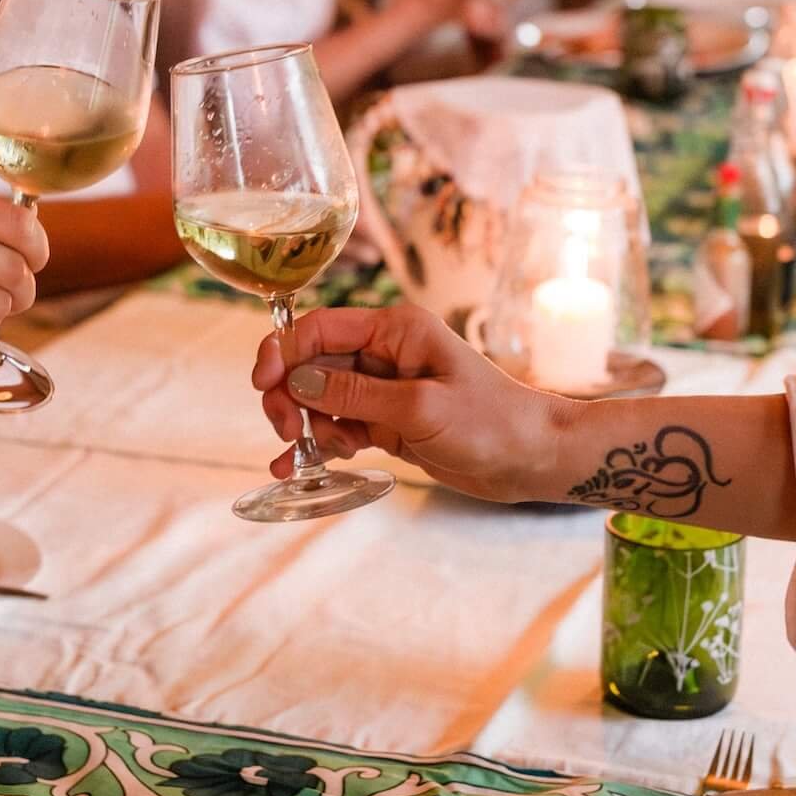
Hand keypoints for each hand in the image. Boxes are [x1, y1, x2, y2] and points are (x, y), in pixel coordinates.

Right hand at [251, 305, 561, 502]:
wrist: (532, 459)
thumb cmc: (491, 422)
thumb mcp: (419, 407)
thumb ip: (356, 393)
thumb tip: (299, 381)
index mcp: (396, 330)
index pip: (321, 328)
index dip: (284, 351)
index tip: (263, 383)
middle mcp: (385, 353)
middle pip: (312, 364)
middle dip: (290, 395)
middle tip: (288, 430)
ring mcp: (384, 389)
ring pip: (319, 398)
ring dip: (303, 424)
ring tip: (305, 453)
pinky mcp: (386, 422)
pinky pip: (338, 427)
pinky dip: (316, 445)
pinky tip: (294, 468)